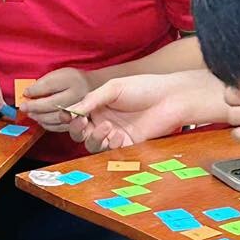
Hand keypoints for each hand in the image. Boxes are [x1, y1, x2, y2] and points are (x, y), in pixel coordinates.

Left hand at [21, 68, 92, 131]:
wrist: (95, 87)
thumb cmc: (73, 79)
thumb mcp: (60, 73)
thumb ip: (44, 82)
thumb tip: (28, 93)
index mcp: (72, 79)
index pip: (49, 85)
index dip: (35, 91)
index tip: (25, 93)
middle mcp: (77, 95)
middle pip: (52, 104)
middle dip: (35, 107)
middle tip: (24, 107)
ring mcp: (81, 109)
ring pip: (56, 117)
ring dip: (40, 117)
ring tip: (31, 114)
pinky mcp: (80, 121)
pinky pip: (61, 126)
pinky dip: (48, 125)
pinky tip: (41, 120)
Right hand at [69, 70, 230, 151]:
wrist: (171, 98)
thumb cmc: (144, 88)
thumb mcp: (113, 88)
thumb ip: (91, 99)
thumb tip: (69, 111)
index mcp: (98, 106)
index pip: (76, 116)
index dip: (69, 117)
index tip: (68, 114)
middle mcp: (104, 121)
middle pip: (80, 133)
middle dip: (77, 130)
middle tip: (83, 122)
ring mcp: (115, 134)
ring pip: (92, 145)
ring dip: (95, 138)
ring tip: (107, 127)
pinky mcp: (128, 145)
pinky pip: (111, 152)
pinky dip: (112, 145)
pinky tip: (119, 135)